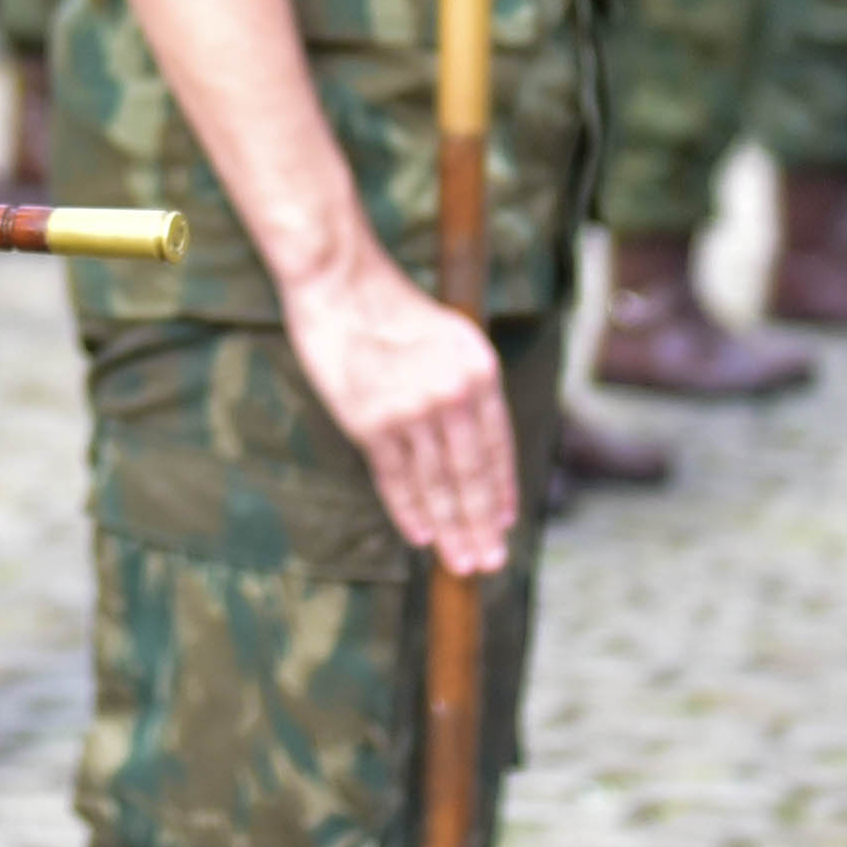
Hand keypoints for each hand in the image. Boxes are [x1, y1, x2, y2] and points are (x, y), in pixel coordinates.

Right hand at [277, 241, 514, 575]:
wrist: (342, 282)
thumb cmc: (394, 308)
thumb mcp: (454, 336)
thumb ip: (467, 386)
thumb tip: (476, 442)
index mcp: (480, 372)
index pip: (497, 447)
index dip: (501, 491)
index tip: (504, 525)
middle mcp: (453, 395)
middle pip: (471, 476)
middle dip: (480, 525)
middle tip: (489, 563)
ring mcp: (412, 411)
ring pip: (436, 485)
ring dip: (449, 529)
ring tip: (459, 562)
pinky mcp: (371, 423)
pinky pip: (395, 479)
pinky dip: (409, 511)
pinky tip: (420, 536)